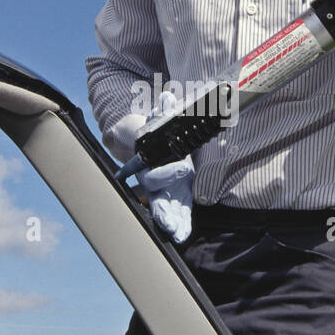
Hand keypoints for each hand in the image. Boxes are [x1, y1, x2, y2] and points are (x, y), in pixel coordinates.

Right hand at [135, 91, 194, 242]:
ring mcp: (165, 191)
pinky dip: (180, 224)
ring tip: (177, 234)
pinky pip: (178, 212)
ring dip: (171, 222)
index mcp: (149, 164)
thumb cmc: (154, 132)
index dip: (168, 172)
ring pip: (165, 210)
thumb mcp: (158, 120)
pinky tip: (183, 235)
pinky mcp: (177, 196)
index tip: (186, 168)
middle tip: (172, 222)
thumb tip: (168, 98)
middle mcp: (154, 181)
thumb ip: (163, 111)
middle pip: (157, 199)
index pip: (153, 174)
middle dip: (165, 211)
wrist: (151, 142)